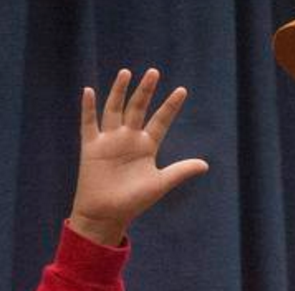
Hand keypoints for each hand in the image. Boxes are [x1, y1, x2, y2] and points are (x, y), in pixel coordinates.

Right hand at [70, 68, 208, 246]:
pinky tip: (89, 91)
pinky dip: (88, 108)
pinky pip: (89, 124)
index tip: (182, 90)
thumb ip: (181, 171)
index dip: (170, 106)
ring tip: (127, 73)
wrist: (107, 213)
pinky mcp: (91, 146)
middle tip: (154, 72)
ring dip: (119, 92)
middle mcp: (129, 138)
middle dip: (146, 91)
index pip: (161, 120)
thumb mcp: (161, 183)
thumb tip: (205, 164)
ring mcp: (109, 140)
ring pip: (114, 109)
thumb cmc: (135, 200)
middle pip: (138, 108)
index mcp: (147, 146)